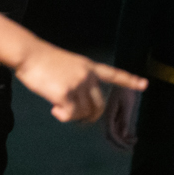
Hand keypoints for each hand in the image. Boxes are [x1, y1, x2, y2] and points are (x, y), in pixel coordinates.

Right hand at [13, 43, 147, 122]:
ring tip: (58, 108)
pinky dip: (63, 117)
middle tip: (79, 120)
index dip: (129, 80)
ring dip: (72, 115)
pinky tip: (54, 111)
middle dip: (91, 116)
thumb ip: (76, 81)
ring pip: (83, 112)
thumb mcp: (66, 65)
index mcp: (88, 66)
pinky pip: (69, 115)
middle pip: (99, 105)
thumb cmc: (42, 59)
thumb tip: (73, 105)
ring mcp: (77, 85)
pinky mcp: (65, 94)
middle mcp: (87, 76)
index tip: (144, 85)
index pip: (113, 74)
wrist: (29, 54)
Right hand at [103, 86, 139, 149]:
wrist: (122, 77)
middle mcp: (106, 117)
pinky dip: (124, 134)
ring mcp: (109, 116)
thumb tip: (123, 135)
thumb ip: (124, 119)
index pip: (111, 134)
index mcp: (108, 114)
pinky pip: (116, 128)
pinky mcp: (113, 115)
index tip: (130, 148)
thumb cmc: (125, 90)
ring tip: (134, 140)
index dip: (119, 143)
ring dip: (123, 140)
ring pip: (113, 133)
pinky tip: (132, 136)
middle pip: (110, 136)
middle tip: (132, 149)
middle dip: (120, 144)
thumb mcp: (127, 104)